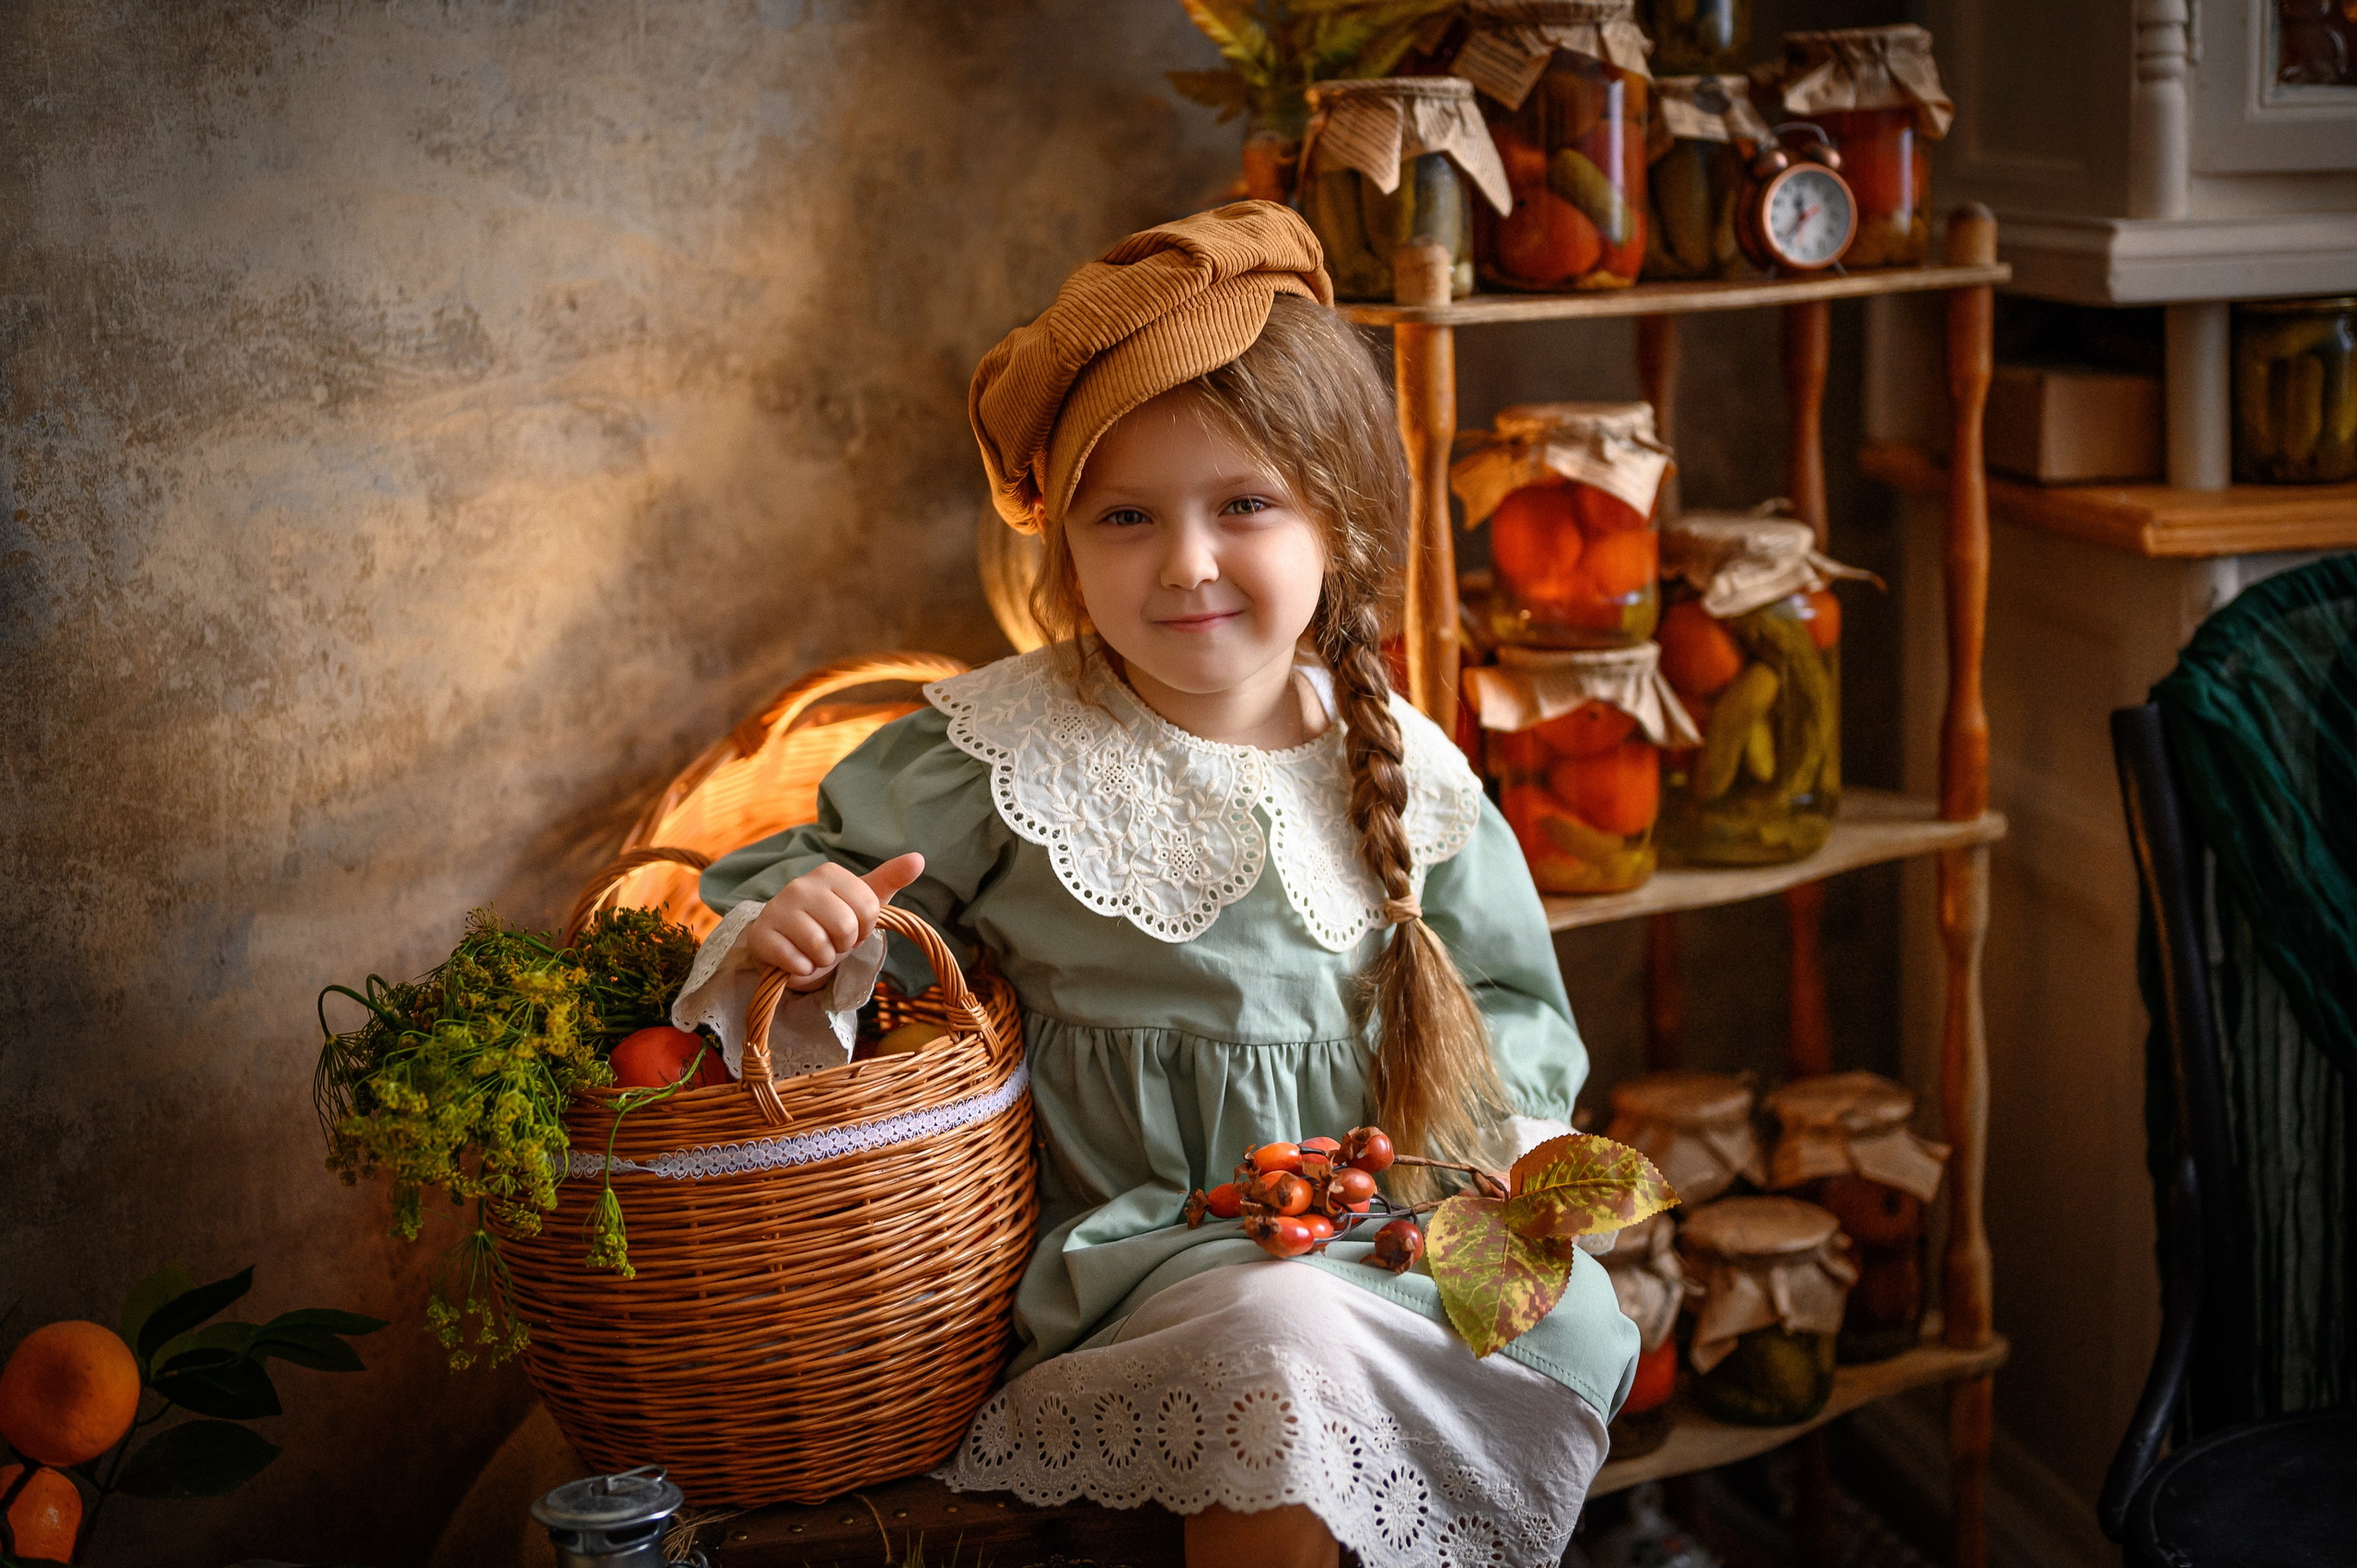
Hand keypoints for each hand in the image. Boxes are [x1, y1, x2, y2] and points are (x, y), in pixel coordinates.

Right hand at [744, 853, 925, 991]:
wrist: (785, 942)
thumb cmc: (829, 920)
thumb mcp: (862, 900)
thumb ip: (890, 879)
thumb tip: (918, 859)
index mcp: (829, 873)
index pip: (868, 908)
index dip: (865, 928)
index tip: (852, 927)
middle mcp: (801, 884)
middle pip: (845, 927)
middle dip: (844, 945)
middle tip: (832, 942)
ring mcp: (778, 908)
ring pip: (820, 947)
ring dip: (823, 959)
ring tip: (814, 950)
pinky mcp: (761, 935)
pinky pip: (796, 962)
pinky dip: (803, 969)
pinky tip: (796, 959)